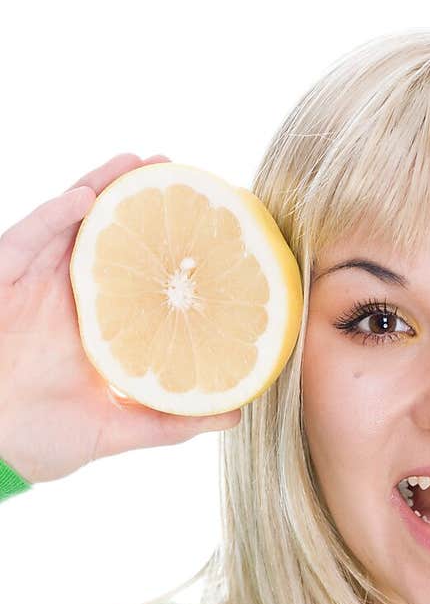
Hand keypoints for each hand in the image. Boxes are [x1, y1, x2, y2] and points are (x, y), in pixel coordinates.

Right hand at [0, 154, 242, 484]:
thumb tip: (233, 416)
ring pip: (69, 224)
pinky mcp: (2, 281)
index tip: (204, 224)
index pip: (134, 275)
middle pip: (106, 237)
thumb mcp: (118, 429)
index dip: (163, 247)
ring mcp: (33, 285)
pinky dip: (54, 217)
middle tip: (176, 171)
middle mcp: (67, 298)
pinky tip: (85, 197)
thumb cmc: (41, 441)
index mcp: (96, 326)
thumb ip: (171, 423)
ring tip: (141, 163)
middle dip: (137, 200)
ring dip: (102, 188)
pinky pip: (26, 238)